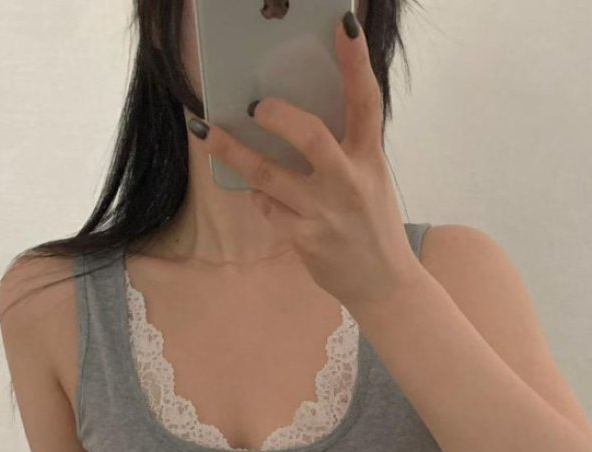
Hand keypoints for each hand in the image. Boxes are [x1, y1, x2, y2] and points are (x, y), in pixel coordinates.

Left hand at [188, 11, 421, 309]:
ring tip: (207, 132)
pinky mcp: (304, 239)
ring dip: (234, 151)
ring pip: (269, 175)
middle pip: (309, 136)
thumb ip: (344, 148)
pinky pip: (268, 207)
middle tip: (255, 105)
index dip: (356, 61)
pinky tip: (260, 194)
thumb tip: (293, 116)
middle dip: (277, 116)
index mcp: (369, 159)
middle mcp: (349, 183)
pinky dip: (261, 198)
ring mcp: (324, 213)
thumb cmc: (372, 225)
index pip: (366, 101)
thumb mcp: (370, 179)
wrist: (384, 285)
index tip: (344, 24)